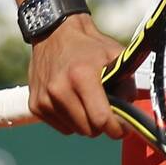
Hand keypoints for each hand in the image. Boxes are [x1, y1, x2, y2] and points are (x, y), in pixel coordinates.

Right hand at [27, 13, 128, 139]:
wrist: (54, 33)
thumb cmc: (89, 45)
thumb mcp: (115, 56)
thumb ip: (126, 85)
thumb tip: (130, 114)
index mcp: (82, 76)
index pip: (101, 119)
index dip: (116, 129)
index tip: (122, 129)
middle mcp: (59, 89)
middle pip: (89, 130)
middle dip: (102, 125)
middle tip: (107, 111)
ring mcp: (45, 98)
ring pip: (76, 131)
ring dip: (86, 123)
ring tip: (88, 101)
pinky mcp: (35, 105)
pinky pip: (62, 127)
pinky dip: (71, 120)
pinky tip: (73, 102)